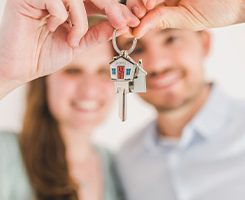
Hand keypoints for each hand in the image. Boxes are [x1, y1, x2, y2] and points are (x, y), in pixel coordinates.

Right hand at [0, 0, 138, 97]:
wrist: (21, 67)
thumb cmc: (45, 55)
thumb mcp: (78, 45)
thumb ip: (97, 34)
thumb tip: (120, 25)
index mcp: (70, 6)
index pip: (99, 1)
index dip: (117, 9)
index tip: (133, 20)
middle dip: (111, 7)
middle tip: (123, 21)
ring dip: (80, 20)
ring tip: (72, 39)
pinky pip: (56, 0)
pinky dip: (61, 17)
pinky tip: (51, 28)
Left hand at [127, 0, 244, 37]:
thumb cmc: (217, 9)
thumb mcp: (186, 20)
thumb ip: (162, 21)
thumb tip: (136, 32)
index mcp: (167, 8)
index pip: (143, 13)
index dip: (132, 19)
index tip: (124, 28)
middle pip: (139, 0)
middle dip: (133, 9)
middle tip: (135, 17)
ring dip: (141, 0)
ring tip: (146, 7)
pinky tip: (150, 3)